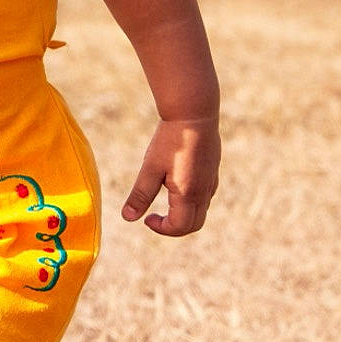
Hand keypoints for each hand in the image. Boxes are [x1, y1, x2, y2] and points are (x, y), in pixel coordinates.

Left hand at [121, 117, 219, 235]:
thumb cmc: (171, 140)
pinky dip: (191, 204)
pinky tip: (176, 186)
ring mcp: (211, 182)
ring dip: (183, 216)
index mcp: (188, 194)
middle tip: (154, 217)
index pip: (179, 227)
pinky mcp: (213, 172)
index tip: (146, 218)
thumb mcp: (150, 168)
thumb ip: (140, 195)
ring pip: (201, 212)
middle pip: (194, 225)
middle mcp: (204, 192)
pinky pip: (205, 198)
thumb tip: (128, 218)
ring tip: (164, 201)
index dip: (161, 228)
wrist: (194, 113)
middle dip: (173, 227)